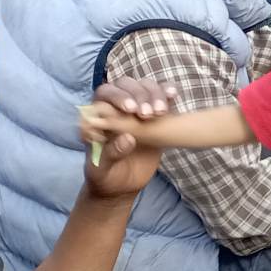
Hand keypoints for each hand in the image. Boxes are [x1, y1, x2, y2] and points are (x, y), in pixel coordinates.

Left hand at [80, 79, 178, 200]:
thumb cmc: (105, 177)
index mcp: (97, 118)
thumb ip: (111, 154)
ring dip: (154, 94)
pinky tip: (173, 95)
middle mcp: (116, 108)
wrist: (123, 185)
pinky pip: (162, 95)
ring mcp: (136, 109)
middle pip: (126, 85)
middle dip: (139, 94)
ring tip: (161, 112)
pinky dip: (167, 91)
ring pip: (145, 87)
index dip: (117, 96)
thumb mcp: (102, 170)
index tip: (130, 109)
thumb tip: (128, 137)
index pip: (104, 94)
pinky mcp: (155, 114)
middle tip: (148, 114)